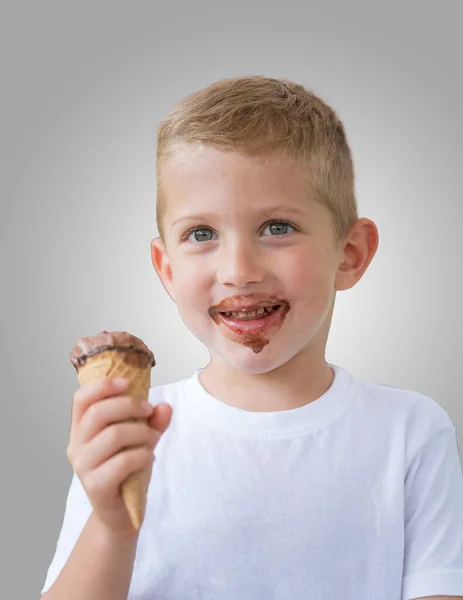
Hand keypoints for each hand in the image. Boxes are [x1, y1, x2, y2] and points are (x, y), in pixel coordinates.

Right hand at [66, 377, 171, 539]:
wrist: (123, 513)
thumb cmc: (127, 471)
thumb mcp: (141, 440)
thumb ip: (152, 422)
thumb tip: (165, 407)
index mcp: (81, 429)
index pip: (81, 398)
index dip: (103, 385)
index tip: (128, 382)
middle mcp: (76, 445)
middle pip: (98, 412)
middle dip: (130, 406)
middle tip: (149, 411)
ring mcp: (83, 466)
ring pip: (113, 435)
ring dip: (141, 433)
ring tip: (153, 440)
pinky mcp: (95, 485)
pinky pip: (123, 461)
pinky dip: (142, 456)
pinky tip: (148, 460)